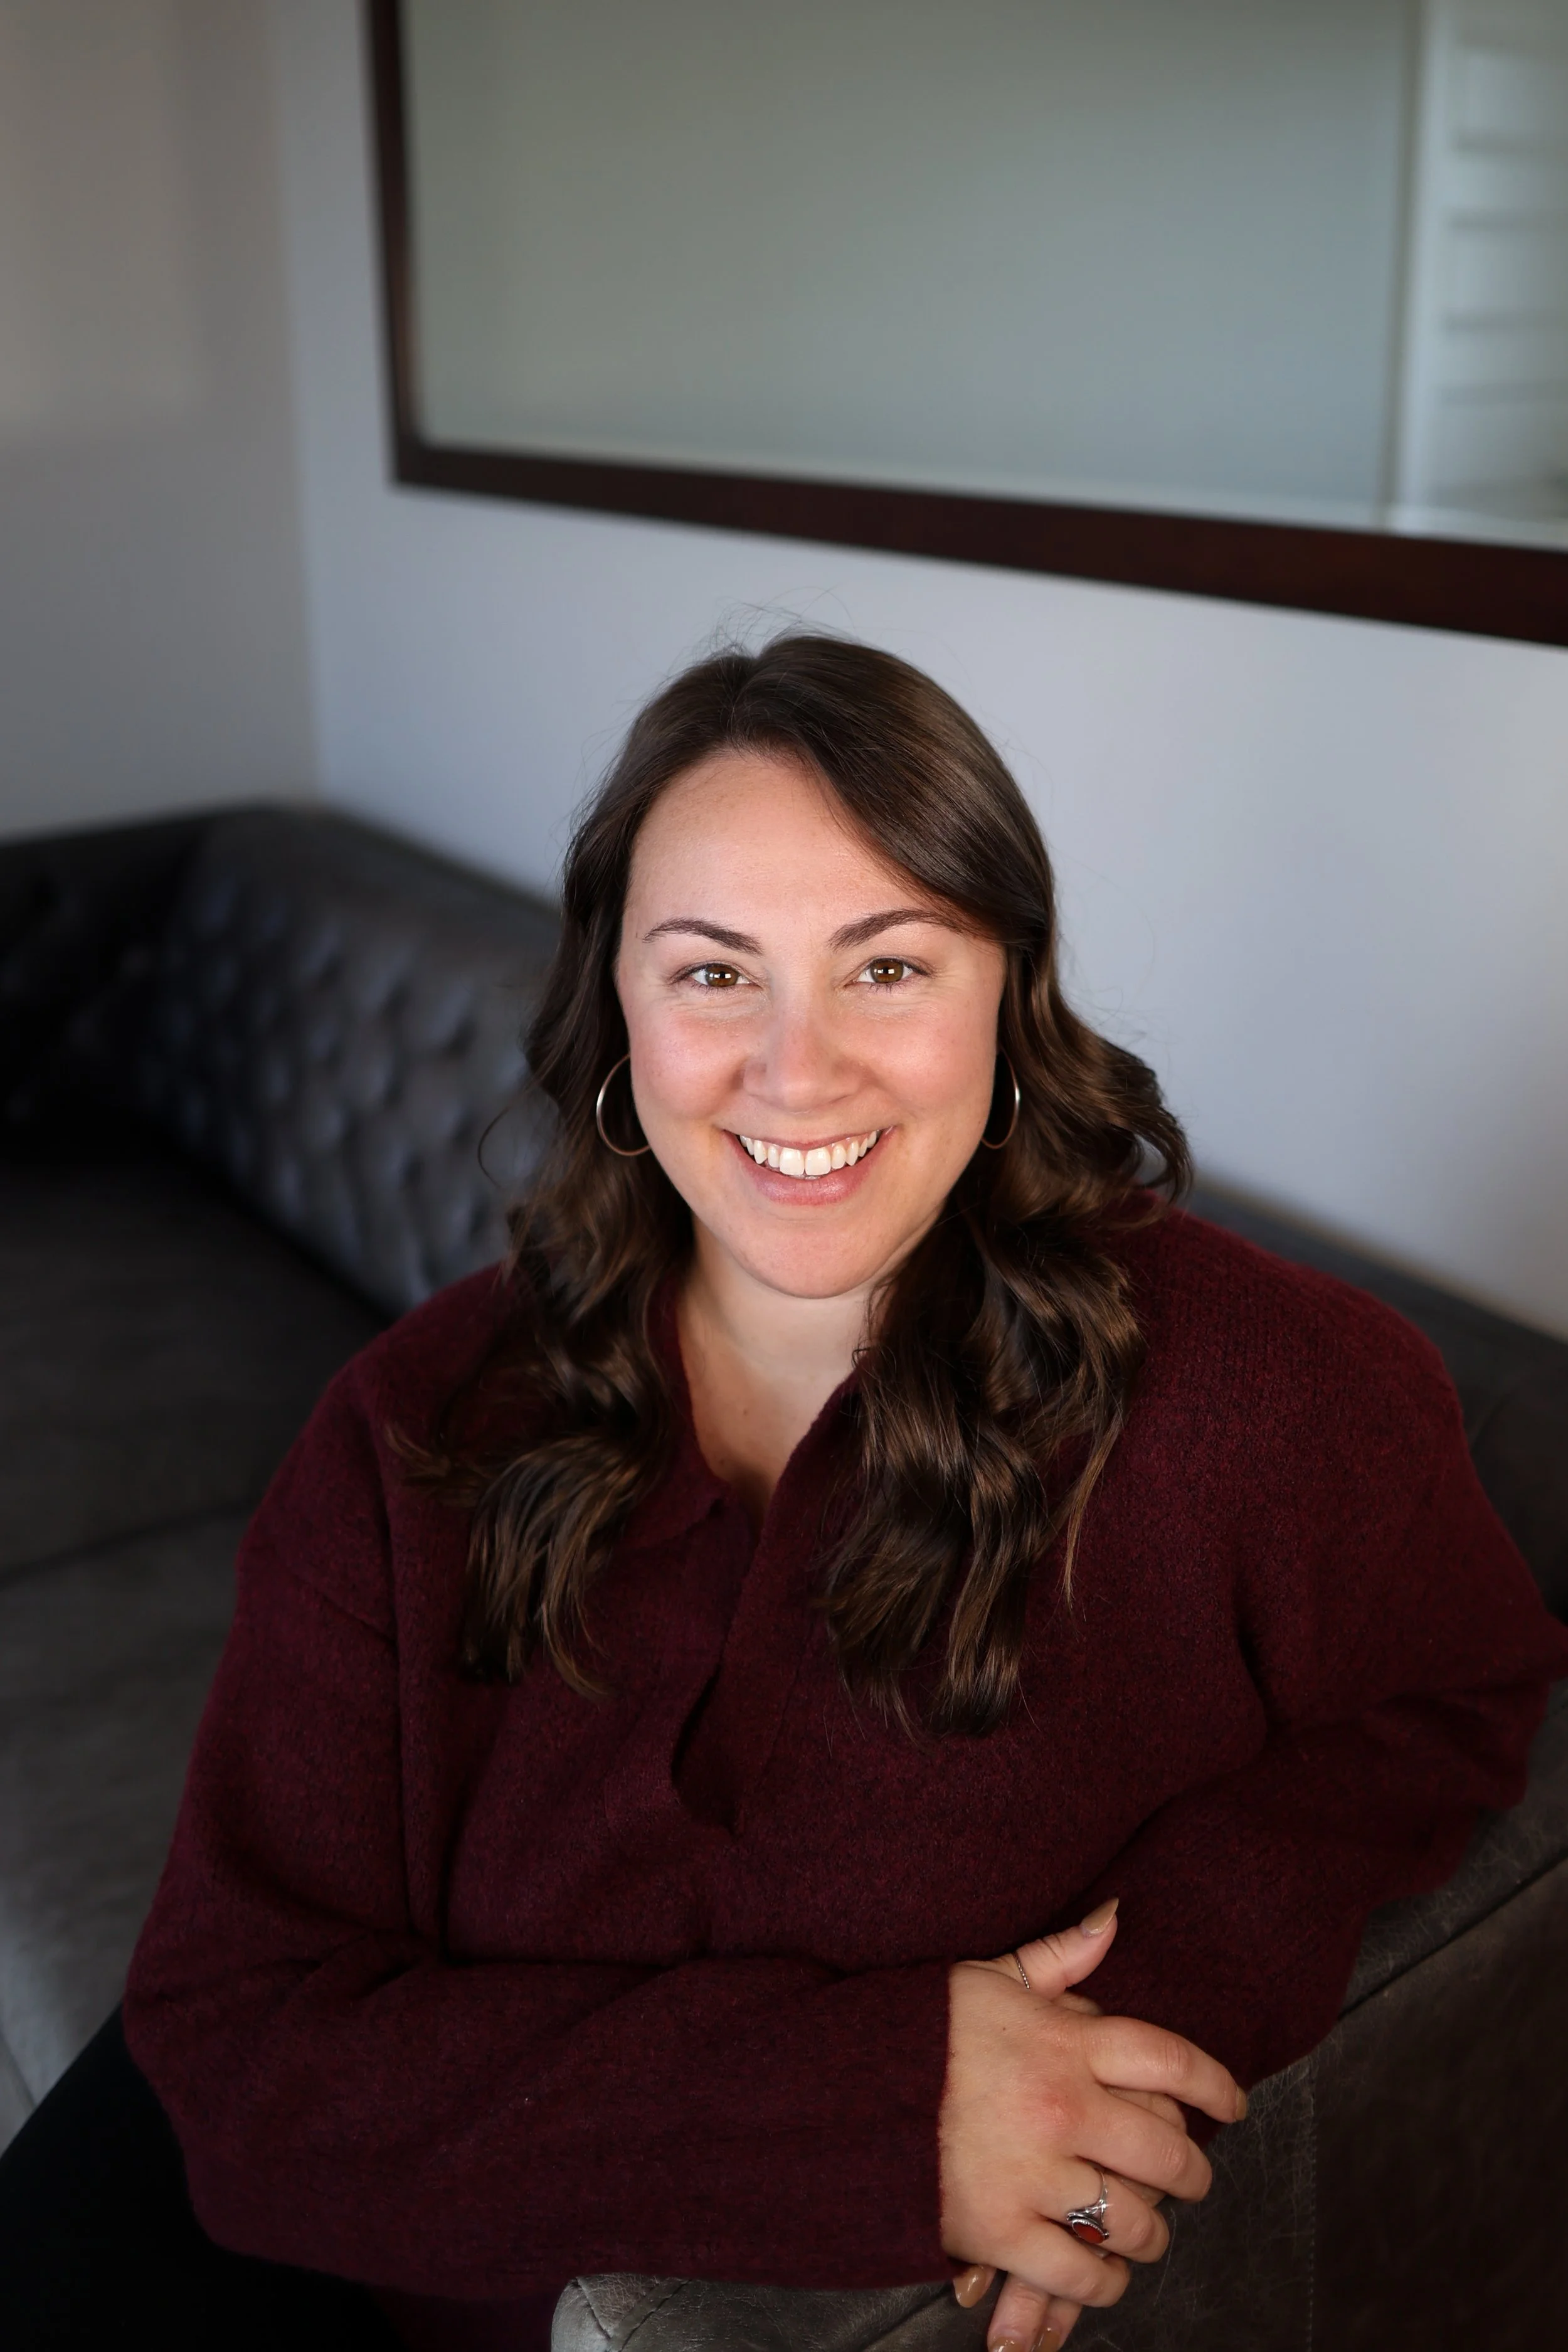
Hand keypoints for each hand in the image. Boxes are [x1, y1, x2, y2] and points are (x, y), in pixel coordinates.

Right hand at [940, 1906, 1245, 2348]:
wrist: (840, 2088)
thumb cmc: (919, 2031)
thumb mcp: (987, 1976)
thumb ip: (1059, 1957)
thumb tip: (1116, 1918)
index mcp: (1064, 2042)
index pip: (1169, 2060)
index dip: (1214, 2084)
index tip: (1232, 2104)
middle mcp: (1062, 2107)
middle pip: (1166, 2150)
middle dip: (1191, 2172)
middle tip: (1192, 2179)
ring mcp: (1035, 2175)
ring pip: (1133, 2220)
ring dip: (1152, 2232)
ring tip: (1149, 2232)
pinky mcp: (1002, 2233)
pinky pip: (1081, 2276)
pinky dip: (1105, 2283)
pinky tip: (1106, 2273)